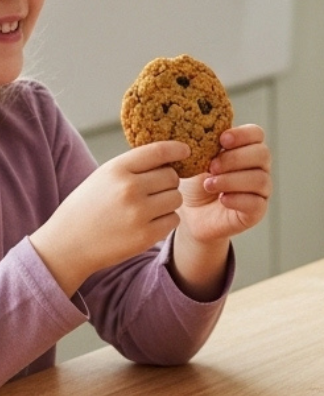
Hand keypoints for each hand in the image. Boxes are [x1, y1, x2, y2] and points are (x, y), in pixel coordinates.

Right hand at [30, 141, 188, 296]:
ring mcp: (138, 213)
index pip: (159, 151)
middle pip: (172, 176)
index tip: (186, 151)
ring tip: (148, 209)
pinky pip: (173, 219)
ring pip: (176, 198)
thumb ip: (134, 166)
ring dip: (168, 202)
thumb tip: (172, 156)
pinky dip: (166, 221)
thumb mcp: (104, 176)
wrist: (66, 246)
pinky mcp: (145, 236)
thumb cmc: (88, 207)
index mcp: (117, 169)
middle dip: (167, 183)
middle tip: (152, 191)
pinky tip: (148, 223)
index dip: (177, 149)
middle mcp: (129, 188)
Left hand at [176, 124, 271, 244]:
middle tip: (211, 166)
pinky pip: (256, 203)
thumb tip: (199, 127)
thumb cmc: (195, 183)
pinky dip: (238, 199)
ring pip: (259, 179)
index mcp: (247, 148)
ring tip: (209, 185)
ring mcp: (261, 189)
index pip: (257, 134)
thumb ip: (206, 144)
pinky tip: (222, 199)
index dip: (242, 134)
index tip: (222, 140)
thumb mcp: (197, 160)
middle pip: (262, 154)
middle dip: (235, 159)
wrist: (190, 215)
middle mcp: (259, 167)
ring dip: (232, 180)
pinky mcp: (257, 211)